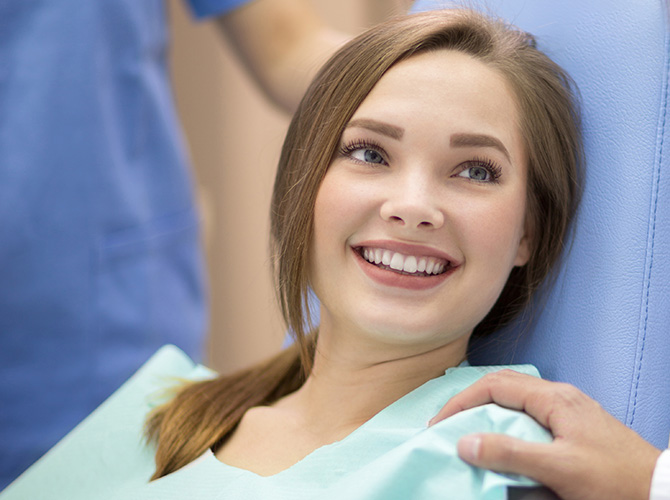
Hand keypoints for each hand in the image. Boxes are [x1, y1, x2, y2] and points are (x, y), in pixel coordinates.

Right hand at [430, 369, 661, 499]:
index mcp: (553, 398)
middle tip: (446, 426)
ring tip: (467, 432)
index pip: (494, 386)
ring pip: (515, 399)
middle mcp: (559, 396)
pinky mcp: (573, 426)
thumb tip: (464, 442)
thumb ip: (511, 453)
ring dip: (487, 412)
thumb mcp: (559, 468)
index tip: (439, 424)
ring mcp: (568, 409)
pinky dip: (505, 423)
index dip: (462, 401)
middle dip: (470, 402)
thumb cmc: (611, 480)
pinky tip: (502, 442)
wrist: (659, 490)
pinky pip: (529, 414)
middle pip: (502, 386)